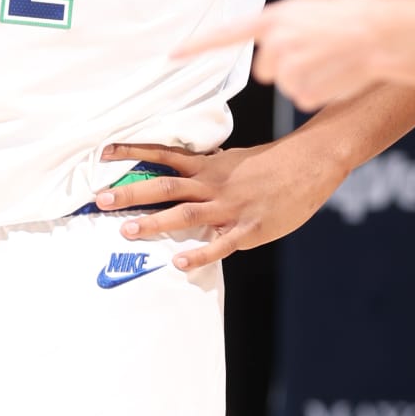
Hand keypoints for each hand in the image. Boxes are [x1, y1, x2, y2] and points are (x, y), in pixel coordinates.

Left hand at [94, 134, 344, 271]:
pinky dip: (198, 254)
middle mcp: (212, 185)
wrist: (313, 162)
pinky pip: (219, 244)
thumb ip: (208, 169)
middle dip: (131, 194)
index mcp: (208, 167)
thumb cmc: (275, 163)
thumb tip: (183, 170)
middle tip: (101, 200)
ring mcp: (229, 207)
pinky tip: (178, 263)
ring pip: (185, 214)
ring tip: (126, 231)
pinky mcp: (248, 228)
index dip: (133, 153)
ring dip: (154, 223)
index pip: (162, 156)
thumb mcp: (235, 160)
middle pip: (164, 187)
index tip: (103, 153)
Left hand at [179, 0, 405, 111]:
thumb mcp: (310, 11)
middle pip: (266, 70)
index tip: (172, 55)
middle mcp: (274, 44)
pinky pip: (304, 97)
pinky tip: (337, 74)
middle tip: (318, 51)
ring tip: (333, 60)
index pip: (225, 34)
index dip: (197, 46)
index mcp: (274, 19)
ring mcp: (287, 69)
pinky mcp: (302, 92)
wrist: (383, 32)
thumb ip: (283, 28)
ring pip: (287, 84)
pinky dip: (320, 91)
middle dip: (287, 65)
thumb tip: (272, 51)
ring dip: (307, 78)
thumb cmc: (353, 17)